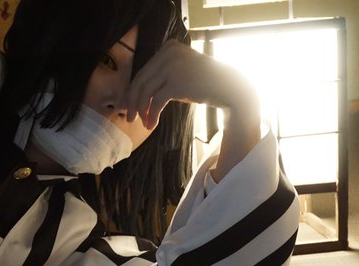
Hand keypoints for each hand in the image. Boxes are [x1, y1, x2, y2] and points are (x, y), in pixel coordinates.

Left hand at [122, 40, 260, 180]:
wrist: (230, 88)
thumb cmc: (203, 84)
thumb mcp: (180, 73)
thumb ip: (161, 77)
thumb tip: (134, 95)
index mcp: (169, 47)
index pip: (143, 71)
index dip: (133, 91)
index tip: (129, 106)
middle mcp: (169, 53)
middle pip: (141, 81)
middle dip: (133, 102)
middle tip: (129, 118)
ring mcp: (173, 66)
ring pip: (146, 92)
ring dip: (142, 110)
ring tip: (143, 123)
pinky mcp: (177, 82)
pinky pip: (156, 101)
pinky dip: (152, 114)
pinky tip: (152, 124)